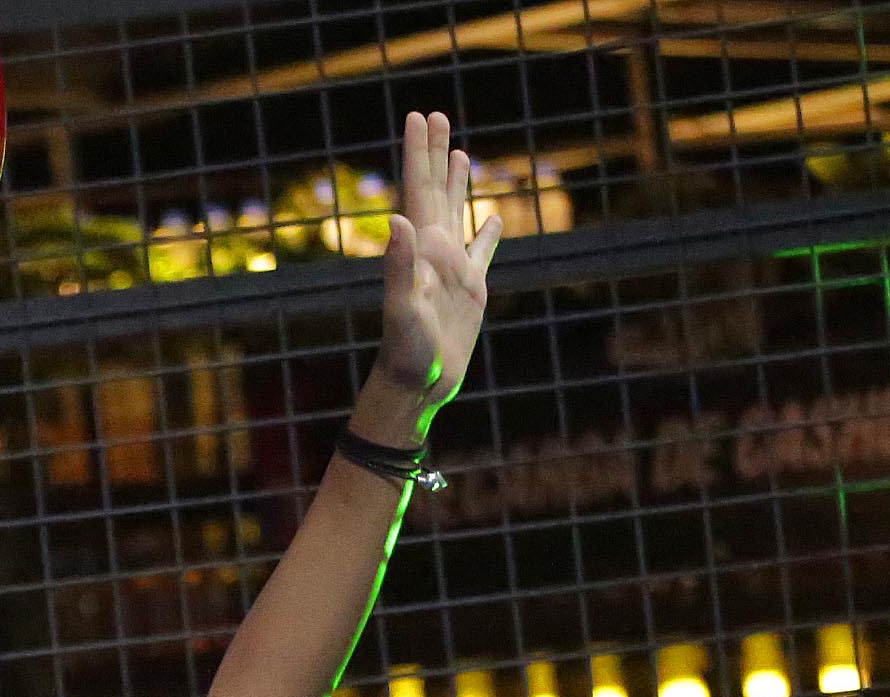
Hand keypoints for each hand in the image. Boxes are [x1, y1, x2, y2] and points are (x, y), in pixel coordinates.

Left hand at [367, 112, 502, 428]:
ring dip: (457, 182)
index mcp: (418, 249)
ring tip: (459, 152)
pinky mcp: (470, 289)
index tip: (419, 116)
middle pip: (434, 191)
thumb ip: (398, 266)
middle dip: (435, 153)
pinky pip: (481, 252)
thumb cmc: (407, 353)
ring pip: (456, 213)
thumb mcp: (403, 309)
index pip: (417, 189)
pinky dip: (486, 233)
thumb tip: (397, 220)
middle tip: (435, 115)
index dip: (418, 153)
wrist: (417, 386)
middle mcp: (432, 251)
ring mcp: (452, 268)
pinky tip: (492, 218)